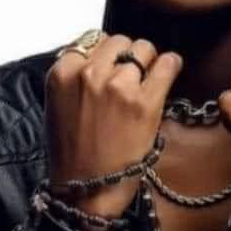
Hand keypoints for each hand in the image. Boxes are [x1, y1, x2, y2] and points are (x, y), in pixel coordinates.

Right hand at [44, 33, 182, 216]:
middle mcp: (89, 73)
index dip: (107, 53)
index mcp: (63, 72)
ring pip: (143, 48)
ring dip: (148, 61)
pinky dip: (171, 65)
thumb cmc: (73, 152)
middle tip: (132, 75)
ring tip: (148, 79)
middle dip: (127, 55)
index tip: (113, 66)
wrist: (87, 190)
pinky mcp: (145, 100)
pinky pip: (167, 63)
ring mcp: (118, 85)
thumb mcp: (59, 104)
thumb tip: (103, 56)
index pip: (93, 39)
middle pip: (120, 40)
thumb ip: (75, 75)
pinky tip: (169, 72)